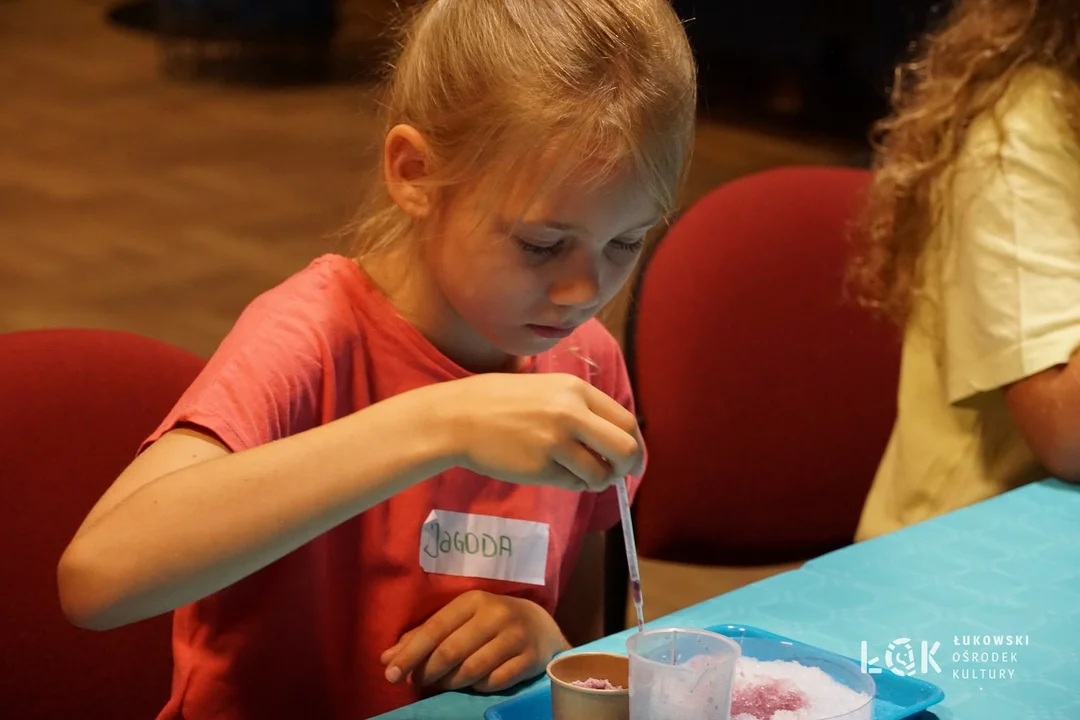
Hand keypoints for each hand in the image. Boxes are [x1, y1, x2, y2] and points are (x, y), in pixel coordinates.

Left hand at [380, 590, 569, 692]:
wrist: (540, 626)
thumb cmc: (489, 622)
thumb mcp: (459, 620)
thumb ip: (423, 636)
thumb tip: (386, 658)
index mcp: (473, 600)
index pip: (435, 628)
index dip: (411, 653)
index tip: (390, 674)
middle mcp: (495, 615)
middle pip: (451, 651)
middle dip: (427, 672)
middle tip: (416, 683)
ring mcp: (515, 637)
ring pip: (472, 670)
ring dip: (451, 683)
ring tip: (443, 683)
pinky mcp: (530, 659)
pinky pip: (494, 682)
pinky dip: (478, 687)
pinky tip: (474, 684)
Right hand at [430, 373, 643, 492]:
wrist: (459, 417)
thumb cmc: (502, 402)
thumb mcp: (547, 390)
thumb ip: (581, 409)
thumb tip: (617, 440)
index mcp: (576, 390)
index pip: (626, 420)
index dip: (635, 444)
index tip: (632, 458)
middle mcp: (571, 413)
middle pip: (625, 448)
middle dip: (627, 467)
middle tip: (617, 475)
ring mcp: (555, 441)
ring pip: (601, 473)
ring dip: (597, 480)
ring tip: (579, 474)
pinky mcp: (540, 467)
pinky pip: (573, 484)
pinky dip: (572, 484)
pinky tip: (554, 473)